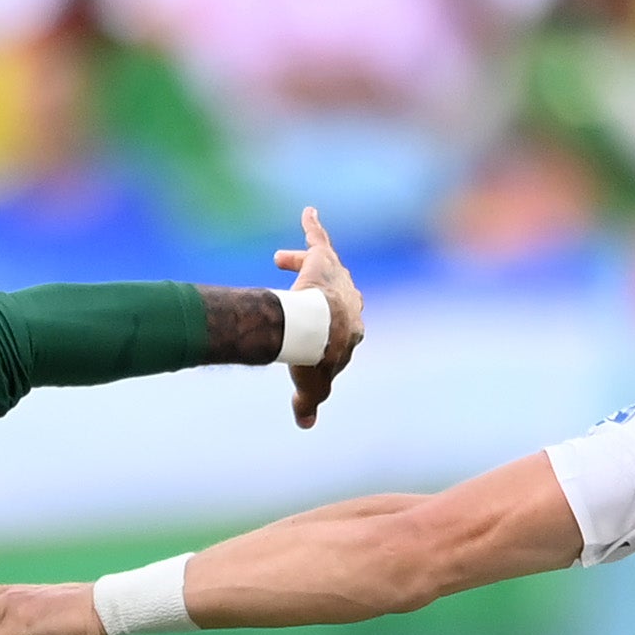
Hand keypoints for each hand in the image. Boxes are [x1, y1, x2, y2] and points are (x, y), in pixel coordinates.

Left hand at [275, 206, 363, 428]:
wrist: (315, 329)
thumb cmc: (316, 359)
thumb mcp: (313, 386)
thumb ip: (309, 404)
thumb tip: (305, 424)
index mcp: (352, 331)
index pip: (342, 331)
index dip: (328, 335)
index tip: (312, 342)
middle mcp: (352, 300)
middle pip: (337, 295)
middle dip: (322, 297)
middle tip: (300, 298)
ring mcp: (339, 278)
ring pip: (324, 267)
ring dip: (305, 263)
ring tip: (281, 259)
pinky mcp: (323, 259)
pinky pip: (318, 238)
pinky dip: (312, 224)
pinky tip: (306, 210)